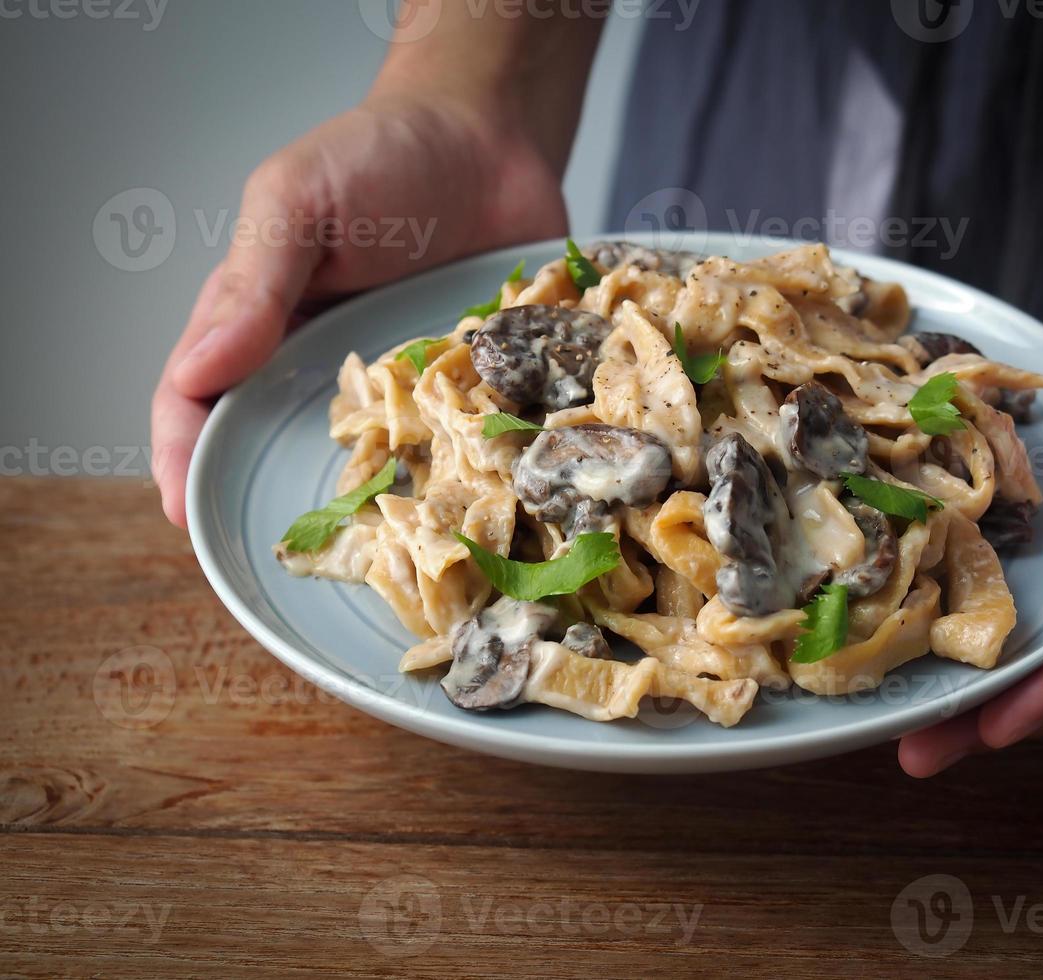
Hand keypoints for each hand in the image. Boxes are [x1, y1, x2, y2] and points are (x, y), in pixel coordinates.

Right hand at [151, 90, 566, 525]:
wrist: (492, 135)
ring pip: (374, 464)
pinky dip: (461, 475)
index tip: (186, 514)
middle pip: (282, 451)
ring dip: (374, 508)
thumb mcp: (295, 200)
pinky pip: (459, 442)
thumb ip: (253, 282)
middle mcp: (326, 367)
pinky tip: (468, 512)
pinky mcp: (469, 387)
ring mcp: (401, 385)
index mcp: (263, 323)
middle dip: (277, 506)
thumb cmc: (380, 153)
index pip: (200, 402)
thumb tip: (197, 372)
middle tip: (281, 563)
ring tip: (378, 557)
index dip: (184, 459)